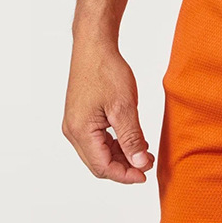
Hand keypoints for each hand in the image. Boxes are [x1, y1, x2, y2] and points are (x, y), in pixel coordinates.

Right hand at [62, 41, 154, 182]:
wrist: (94, 47)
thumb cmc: (106, 72)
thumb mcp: (124, 107)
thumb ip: (131, 138)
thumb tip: (139, 163)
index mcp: (80, 131)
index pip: (103, 167)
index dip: (125, 175)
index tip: (145, 174)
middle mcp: (73, 131)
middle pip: (99, 164)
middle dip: (124, 167)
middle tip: (148, 163)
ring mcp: (76, 124)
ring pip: (99, 153)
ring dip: (122, 156)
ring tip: (144, 153)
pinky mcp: (81, 117)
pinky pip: (98, 140)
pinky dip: (116, 144)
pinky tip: (134, 141)